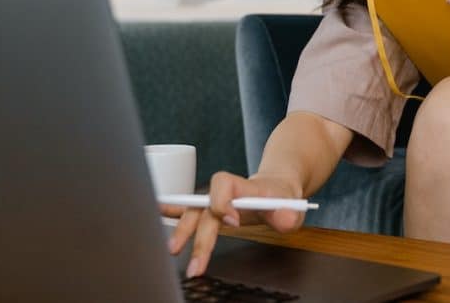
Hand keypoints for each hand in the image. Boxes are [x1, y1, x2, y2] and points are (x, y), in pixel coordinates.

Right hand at [161, 172, 304, 278]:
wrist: (279, 187)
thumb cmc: (283, 197)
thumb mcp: (293, 206)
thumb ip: (288, 213)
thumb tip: (284, 219)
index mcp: (244, 187)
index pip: (223, 184)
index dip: (223, 201)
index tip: (233, 222)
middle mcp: (225, 193)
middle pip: (204, 208)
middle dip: (196, 236)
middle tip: (196, 266)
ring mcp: (217, 201)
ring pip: (192, 212)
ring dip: (181, 231)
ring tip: (172, 251)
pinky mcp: (212, 210)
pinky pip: (189, 209)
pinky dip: (172, 211)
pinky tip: (156, 212)